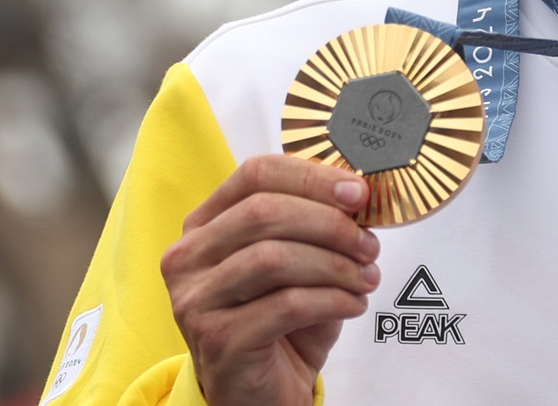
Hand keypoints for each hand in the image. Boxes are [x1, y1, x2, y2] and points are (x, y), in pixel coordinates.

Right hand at [161, 155, 380, 405]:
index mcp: (206, 223)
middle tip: (369, 244)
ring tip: (365, 278)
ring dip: (335, 265)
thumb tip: (359, 193)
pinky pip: (286, 305)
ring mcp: (196, 299)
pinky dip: (332, 300)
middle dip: (330, 224)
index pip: (256, 174)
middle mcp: (189, 257)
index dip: (312, 177)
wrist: (262, 391)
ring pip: (273, 258)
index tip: (358, 193)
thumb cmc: (283, 319)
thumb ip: (319, 223)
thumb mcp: (300, 260)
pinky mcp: (217, 339)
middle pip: (265, 212)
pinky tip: (352, 305)